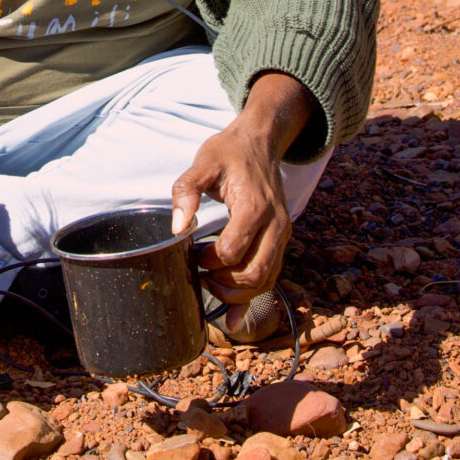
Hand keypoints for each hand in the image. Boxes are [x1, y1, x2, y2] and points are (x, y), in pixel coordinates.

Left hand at [169, 73, 315, 314]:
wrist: (259, 142)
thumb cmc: (228, 153)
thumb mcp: (203, 163)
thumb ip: (186, 191)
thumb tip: (177, 226)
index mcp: (254, 207)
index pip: (232, 251)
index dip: (208, 261)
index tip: (193, 254)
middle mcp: (275, 225)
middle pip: (253, 274)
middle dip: (223, 284)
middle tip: (201, 277)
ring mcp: (281, 234)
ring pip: (265, 280)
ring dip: (237, 293)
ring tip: (211, 284)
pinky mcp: (281, 239)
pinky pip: (272, 275)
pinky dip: (252, 296)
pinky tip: (233, 317)